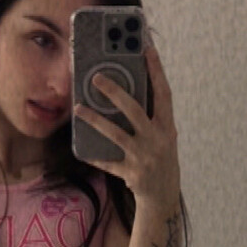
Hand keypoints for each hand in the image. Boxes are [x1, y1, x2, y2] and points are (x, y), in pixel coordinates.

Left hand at [75, 39, 180, 213]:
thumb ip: (151, 117)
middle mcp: (157, 140)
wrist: (163, 197)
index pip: (163, 94)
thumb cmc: (161, 159)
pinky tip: (81, 150)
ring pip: (116, 134)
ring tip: (78, 108)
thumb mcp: (163, 136)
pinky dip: (94, 157)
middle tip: (96, 77)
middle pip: (134, 110)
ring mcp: (143, 157)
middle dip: (115, 92)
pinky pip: (108, 162)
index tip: (146, 49)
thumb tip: (127, 91)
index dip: (156, 71)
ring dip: (95, 120)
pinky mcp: (131, 173)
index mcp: (167, 127)